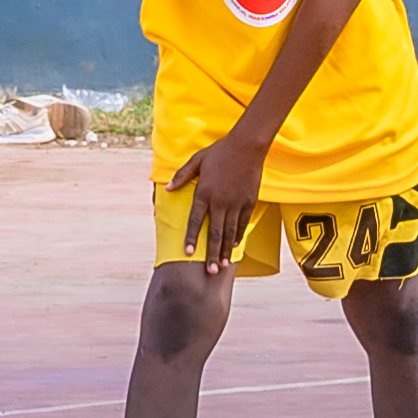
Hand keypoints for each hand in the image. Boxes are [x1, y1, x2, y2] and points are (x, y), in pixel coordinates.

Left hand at [174, 140, 265, 274]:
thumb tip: (168, 189)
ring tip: (222, 265)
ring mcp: (236, 203)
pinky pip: (242, 223)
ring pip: (229, 232)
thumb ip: (182, 176)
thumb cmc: (219, 151)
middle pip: (214, 233)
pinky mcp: (249, 201)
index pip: (195, 220)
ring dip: (226, 250)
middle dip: (211, 254)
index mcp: (204, 192)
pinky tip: (234, 246)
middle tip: (209, 271)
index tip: (187, 253)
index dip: (191, 237)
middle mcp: (220, 201)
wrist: (247, 146)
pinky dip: (238, 236)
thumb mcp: (197, 160)